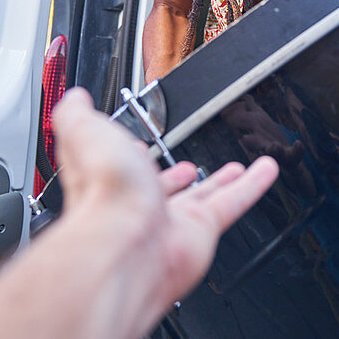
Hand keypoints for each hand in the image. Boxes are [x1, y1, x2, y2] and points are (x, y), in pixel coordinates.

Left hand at [52, 88, 278, 338]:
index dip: (132, 156)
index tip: (142, 147)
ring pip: (201, 199)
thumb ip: (77, 115)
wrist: (127, 240)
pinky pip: (233, 204)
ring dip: (220, 182)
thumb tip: (73, 99)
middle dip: (174, 178)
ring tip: (235, 169)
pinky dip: (253, 186)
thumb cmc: (103, 193)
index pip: (121, 167)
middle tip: (188, 168)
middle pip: (162, 190)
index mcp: (111, 180)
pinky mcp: (202, 231)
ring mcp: (171, 222)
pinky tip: (265, 171)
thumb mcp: (84, 132)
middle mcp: (140, 205)